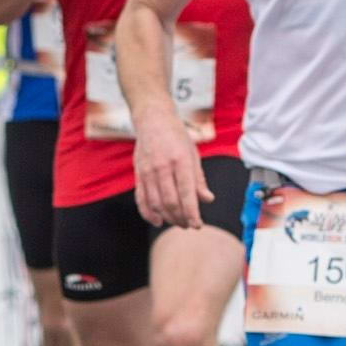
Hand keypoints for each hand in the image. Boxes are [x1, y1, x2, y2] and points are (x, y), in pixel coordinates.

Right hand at [131, 113, 206, 228]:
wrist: (153, 120)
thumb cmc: (176, 137)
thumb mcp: (193, 154)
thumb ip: (199, 179)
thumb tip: (207, 199)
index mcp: (180, 160)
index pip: (186, 193)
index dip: (192, 213)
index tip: (197, 225)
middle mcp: (162, 167)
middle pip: (170, 202)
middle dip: (180, 218)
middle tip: (188, 225)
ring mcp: (147, 171)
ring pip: (156, 203)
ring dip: (167, 218)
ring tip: (177, 222)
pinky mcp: (138, 174)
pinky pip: (141, 199)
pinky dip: (148, 213)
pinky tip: (157, 221)